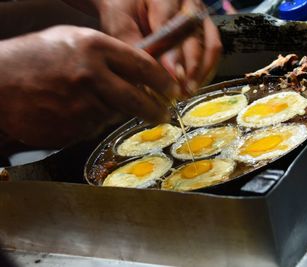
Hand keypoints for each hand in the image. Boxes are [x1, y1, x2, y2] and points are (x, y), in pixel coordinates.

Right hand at [0, 25, 177, 147]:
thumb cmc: (34, 58)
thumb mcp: (73, 40)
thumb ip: (109, 54)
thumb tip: (140, 71)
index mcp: (94, 48)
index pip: (144, 66)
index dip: (163, 81)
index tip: (172, 90)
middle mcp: (91, 77)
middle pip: (139, 100)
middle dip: (156, 110)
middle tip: (162, 114)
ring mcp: (81, 106)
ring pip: (115, 115)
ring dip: (112, 112)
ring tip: (90, 100)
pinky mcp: (72, 129)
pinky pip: (94, 128)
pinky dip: (92, 122)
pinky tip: (73, 110)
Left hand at [95, 0, 221, 92]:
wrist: (133, 4)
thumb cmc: (124, 9)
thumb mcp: (119, 19)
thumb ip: (128, 41)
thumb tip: (141, 72)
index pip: (172, 26)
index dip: (173, 54)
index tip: (173, 75)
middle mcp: (188, 4)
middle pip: (194, 38)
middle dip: (190, 68)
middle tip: (180, 90)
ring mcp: (200, 17)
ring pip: (209, 45)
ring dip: (200, 72)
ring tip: (187, 92)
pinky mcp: (206, 30)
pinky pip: (213, 51)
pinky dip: (206, 70)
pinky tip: (193, 85)